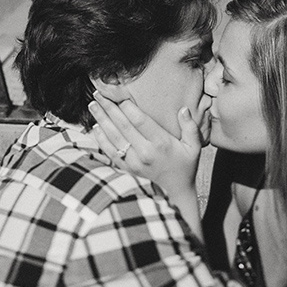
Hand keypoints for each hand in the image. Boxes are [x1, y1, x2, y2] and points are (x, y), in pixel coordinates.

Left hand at [89, 86, 202, 201]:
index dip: (127, 106)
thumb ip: (190, 127)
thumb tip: (184, 108)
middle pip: (123, 126)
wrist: (177, 194)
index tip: (118, 92)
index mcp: (161, 143)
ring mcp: (134, 163)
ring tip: (93, 105)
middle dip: (109, 108)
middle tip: (98, 93)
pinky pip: (111, 152)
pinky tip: (95, 127)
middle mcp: (145, 153)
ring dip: (102, 120)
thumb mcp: (193, 147)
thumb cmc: (185, 167)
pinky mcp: (127, 170)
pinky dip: (101, 139)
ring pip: (114, 137)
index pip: (140, 120)